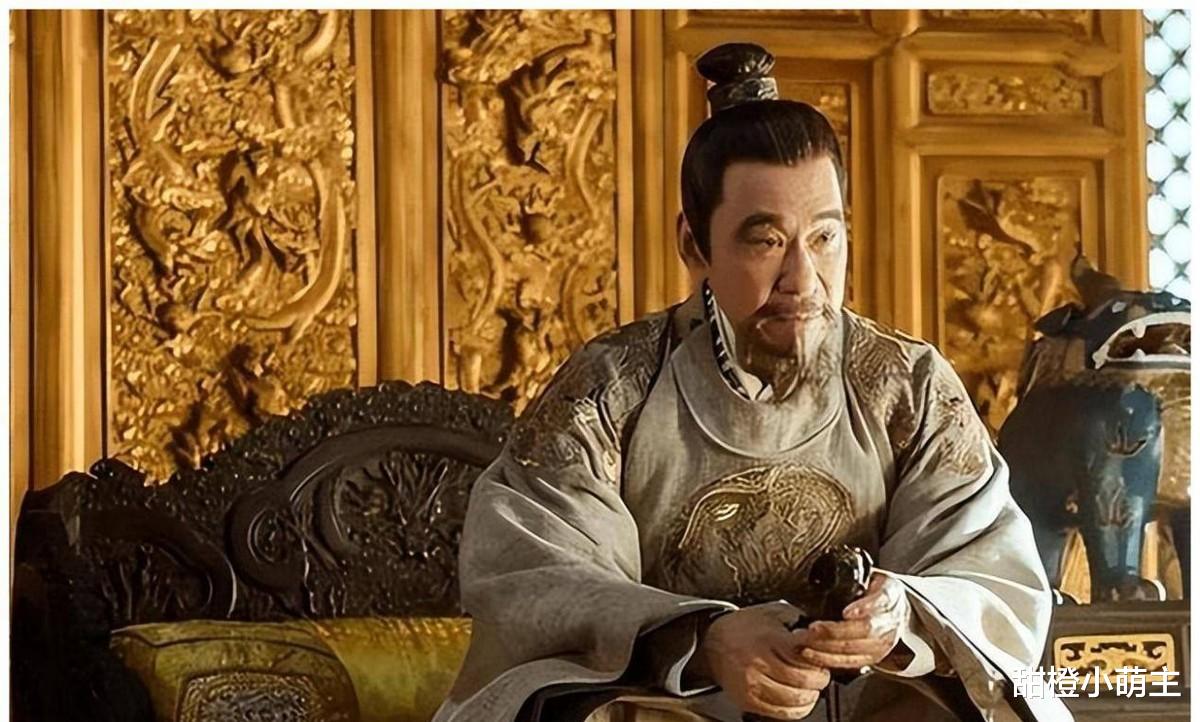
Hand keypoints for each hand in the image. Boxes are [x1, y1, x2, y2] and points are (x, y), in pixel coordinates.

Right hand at [697, 602, 830, 719]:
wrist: (712, 644)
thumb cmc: (744, 628)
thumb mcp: (769, 614)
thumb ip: (795, 618)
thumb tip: (821, 629)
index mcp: (768, 639)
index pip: (805, 651)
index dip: (821, 656)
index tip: (826, 656)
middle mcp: (759, 662)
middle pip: (803, 679)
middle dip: (820, 679)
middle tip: (822, 675)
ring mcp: (752, 683)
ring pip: (794, 698)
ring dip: (811, 695)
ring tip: (813, 688)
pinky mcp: (748, 700)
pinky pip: (781, 712)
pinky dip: (798, 710)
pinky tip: (801, 701)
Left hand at [800, 573, 908, 669]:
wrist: (900, 611)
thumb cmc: (879, 590)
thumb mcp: (873, 575)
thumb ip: (857, 575)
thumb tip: (830, 570)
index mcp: (890, 596)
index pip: (879, 603)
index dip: (863, 609)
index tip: (846, 612)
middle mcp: (890, 623)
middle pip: (864, 632)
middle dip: (834, 633)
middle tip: (810, 629)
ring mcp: (882, 644)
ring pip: (855, 651)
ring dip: (826, 649)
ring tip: (803, 642)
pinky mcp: (873, 658)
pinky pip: (849, 663)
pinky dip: (827, 660)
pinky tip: (809, 653)